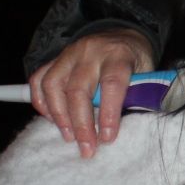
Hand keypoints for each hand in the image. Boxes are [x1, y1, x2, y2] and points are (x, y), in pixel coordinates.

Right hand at [27, 28, 155, 158]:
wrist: (122, 35)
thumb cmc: (135, 61)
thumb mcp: (145, 74)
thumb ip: (135, 95)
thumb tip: (124, 127)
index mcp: (118, 54)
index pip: (112, 84)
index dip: (108, 113)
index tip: (107, 138)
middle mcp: (91, 52)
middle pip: (78, 89)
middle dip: (81, 124)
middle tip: (87, 148)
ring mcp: (69, 53)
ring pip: (53, 84)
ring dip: (59, 115)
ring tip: (69, 137)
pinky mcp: (55, 59)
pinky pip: (39, 79)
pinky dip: (41, 101)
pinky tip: (52, 119)